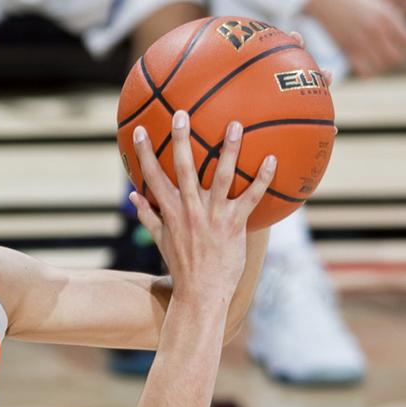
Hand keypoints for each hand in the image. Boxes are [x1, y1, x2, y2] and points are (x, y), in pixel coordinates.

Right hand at [128, 112, 274, 301]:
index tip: (138, 130)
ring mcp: (213, 216)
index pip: (152, 176)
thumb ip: (147, 215)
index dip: (143, 152)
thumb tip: (133, 194)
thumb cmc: (182, 266)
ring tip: (235, 125)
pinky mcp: (235, 224)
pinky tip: (272, 158)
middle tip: (181, 114)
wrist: (201, 292)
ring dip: (229, 149)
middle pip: (184, 168)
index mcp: (169, 211)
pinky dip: (262, 178)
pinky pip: (251, 197)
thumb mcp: (160, 240)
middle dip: (180, 139)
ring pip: (222, 176)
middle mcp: (189, 209)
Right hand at [304, 0, 405, 77]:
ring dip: (380, 66)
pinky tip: (364, 65)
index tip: (397, 48)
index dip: (404, 48)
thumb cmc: (354, 2)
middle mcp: (376, 29)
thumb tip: (403, 40)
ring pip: (380, 66)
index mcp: (388, 18)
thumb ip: (392, 23)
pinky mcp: (346, 48)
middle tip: (385, 55)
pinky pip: (364, 70)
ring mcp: (361, 40)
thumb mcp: (379, 7)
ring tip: (374, 60)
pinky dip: (367, 72)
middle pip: (395, 57)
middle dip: (393, 59)